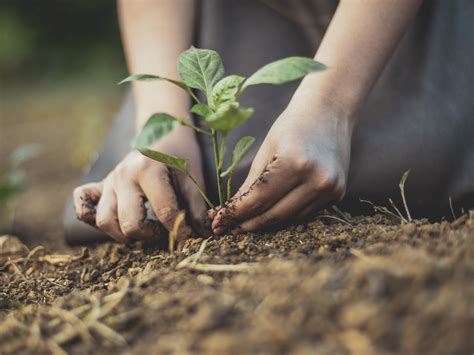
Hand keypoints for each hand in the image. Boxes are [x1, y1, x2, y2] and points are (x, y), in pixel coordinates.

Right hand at [74, 126, 205, 242]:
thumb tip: (204, 235)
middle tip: (164, 233)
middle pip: (129, 223)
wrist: (161, 131)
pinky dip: (91, 218)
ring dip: (123, 234)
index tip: (189, 238)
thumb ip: (196, 206)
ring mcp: (109, 181)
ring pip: (104, 221)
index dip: (180, 231)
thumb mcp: (193, 176)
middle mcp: (123, 176)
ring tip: (143, 232)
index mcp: (148, 170)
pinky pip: (83, 206)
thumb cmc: (180, 154)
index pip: (163, 212)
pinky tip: (114, 222)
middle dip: (150, 236)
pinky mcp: (100, 185)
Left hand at [211, 101, 352, 234]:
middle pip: (274, 215)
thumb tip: (230, 212)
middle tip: (227, 229)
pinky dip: (286, 214)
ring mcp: (330, 188)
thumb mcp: (266, 151)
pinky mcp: (338, 192)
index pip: (258, 200)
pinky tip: (271, 213)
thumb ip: (250, 184)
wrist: (329, 111)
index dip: (235, 215)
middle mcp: (316, 179)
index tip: (218, 224)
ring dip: (266, 223)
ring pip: (289, 218)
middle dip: (248, 224)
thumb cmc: (291, 127)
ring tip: (245, 223)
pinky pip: (305, 212)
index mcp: (294, 163)